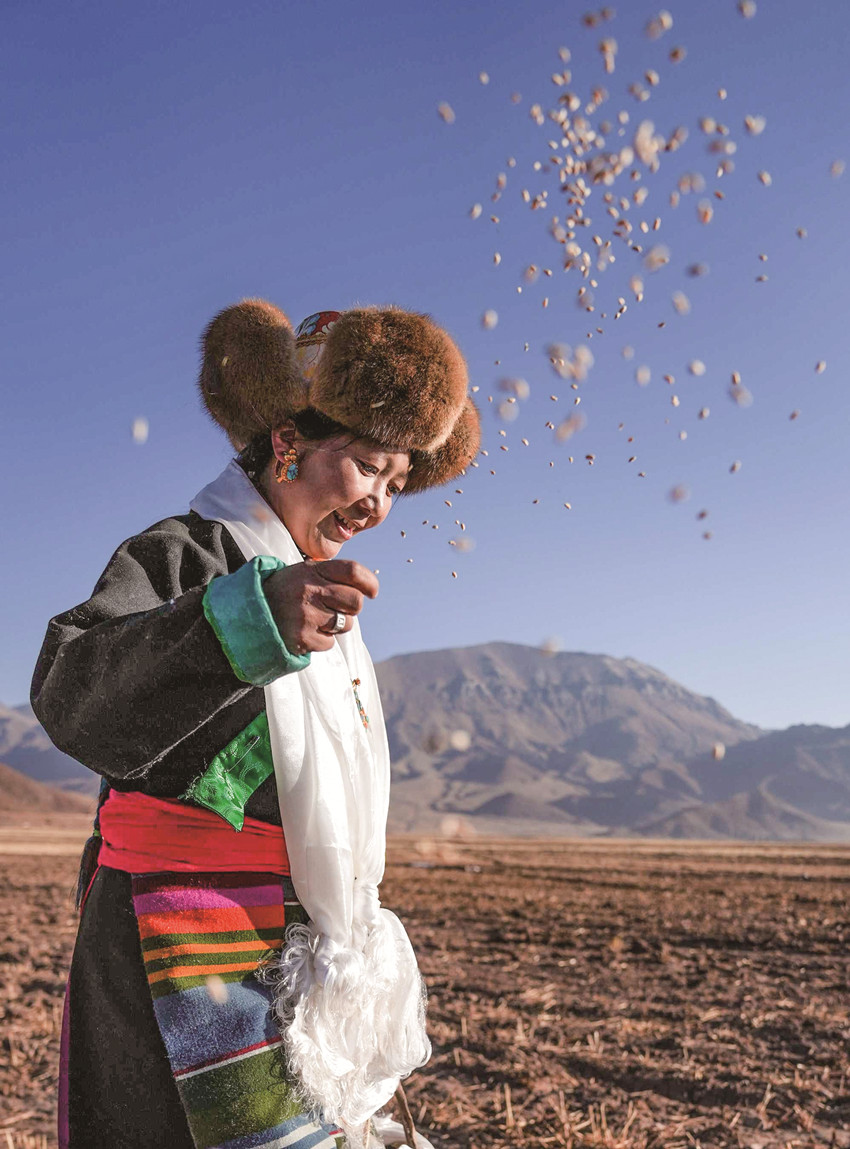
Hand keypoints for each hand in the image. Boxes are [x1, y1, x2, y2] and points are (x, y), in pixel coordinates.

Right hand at [263, 560, 378, 653]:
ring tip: (314, 619)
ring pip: (346, 625)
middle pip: (356, 602)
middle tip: (336, 608)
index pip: (352, 571)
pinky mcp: (303, 638)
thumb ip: (331, 576)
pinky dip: (321, 640)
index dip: (369, 582)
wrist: (248, 614)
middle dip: (352, 608)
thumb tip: (366, 590)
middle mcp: (310, 590)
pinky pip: (329, 643)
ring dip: (336, 626)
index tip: (372, 591)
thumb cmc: (284, 592)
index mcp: (312, 570)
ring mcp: (307, 615)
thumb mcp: (303, 573)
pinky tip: (304, 631)